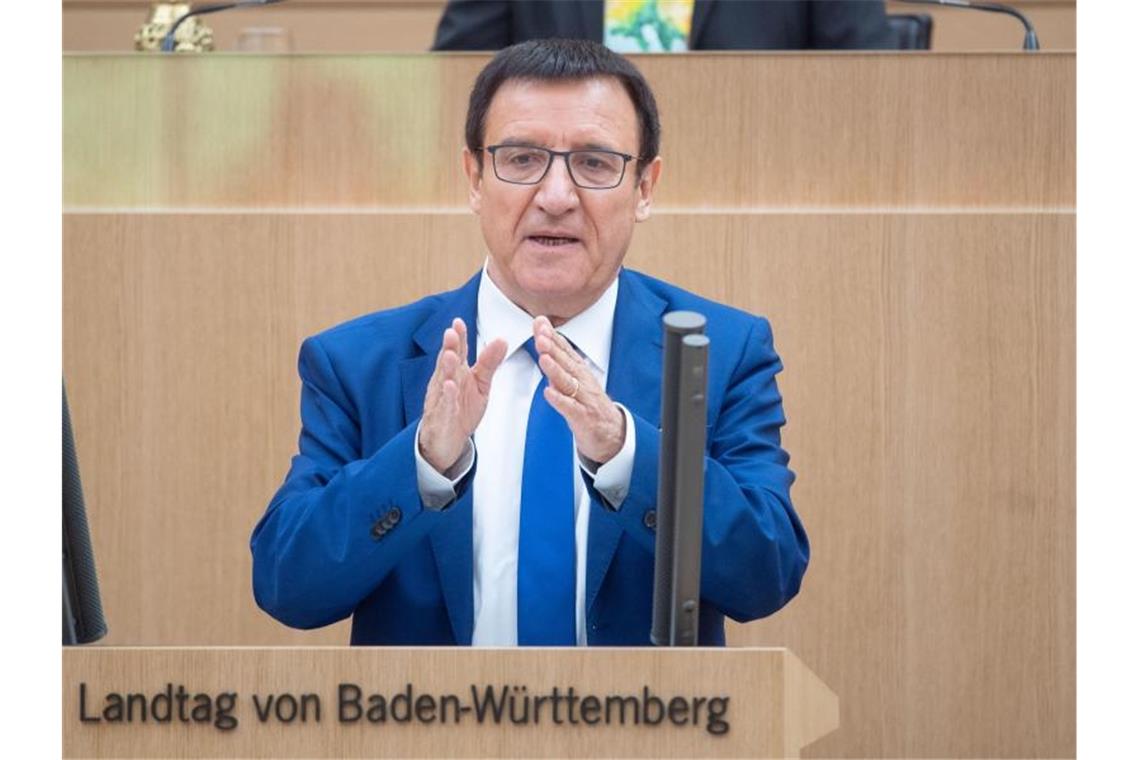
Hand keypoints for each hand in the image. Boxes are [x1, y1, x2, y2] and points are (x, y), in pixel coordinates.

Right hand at [419, 318, 506, 471]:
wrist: (447, 440)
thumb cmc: (461, 408)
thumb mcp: (480, 384)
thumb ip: (489, 363)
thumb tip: (503, 340)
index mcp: (456, 372)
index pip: (457, 352)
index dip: (458, 338)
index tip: (459, 323)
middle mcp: (445, 382)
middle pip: (447, 363)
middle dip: (449, 348)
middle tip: (451, 333)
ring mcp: (441, 400)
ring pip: (443, 382)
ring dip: (446, 369)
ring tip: (451, 356)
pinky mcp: (442, 417)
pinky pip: (445, 406)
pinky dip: (447, 397)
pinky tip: (450, 387)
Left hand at [533, 316, 625, 463]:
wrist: (612, 434)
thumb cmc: (590, 406)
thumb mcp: (575, 381)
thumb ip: (559, 364)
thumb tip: (544, 343)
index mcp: (580, 372)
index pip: (565, 350)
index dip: (553, 336)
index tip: (541, 323)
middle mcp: (583, 382)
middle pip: (566, 362)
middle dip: (553, 348)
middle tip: (540, 335)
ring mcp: (584, 399)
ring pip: (568, 382)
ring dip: (556, 369)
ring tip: (544, 358)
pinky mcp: (583, 417)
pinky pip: (570, 408)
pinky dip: (559, 400)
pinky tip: (548, 392)